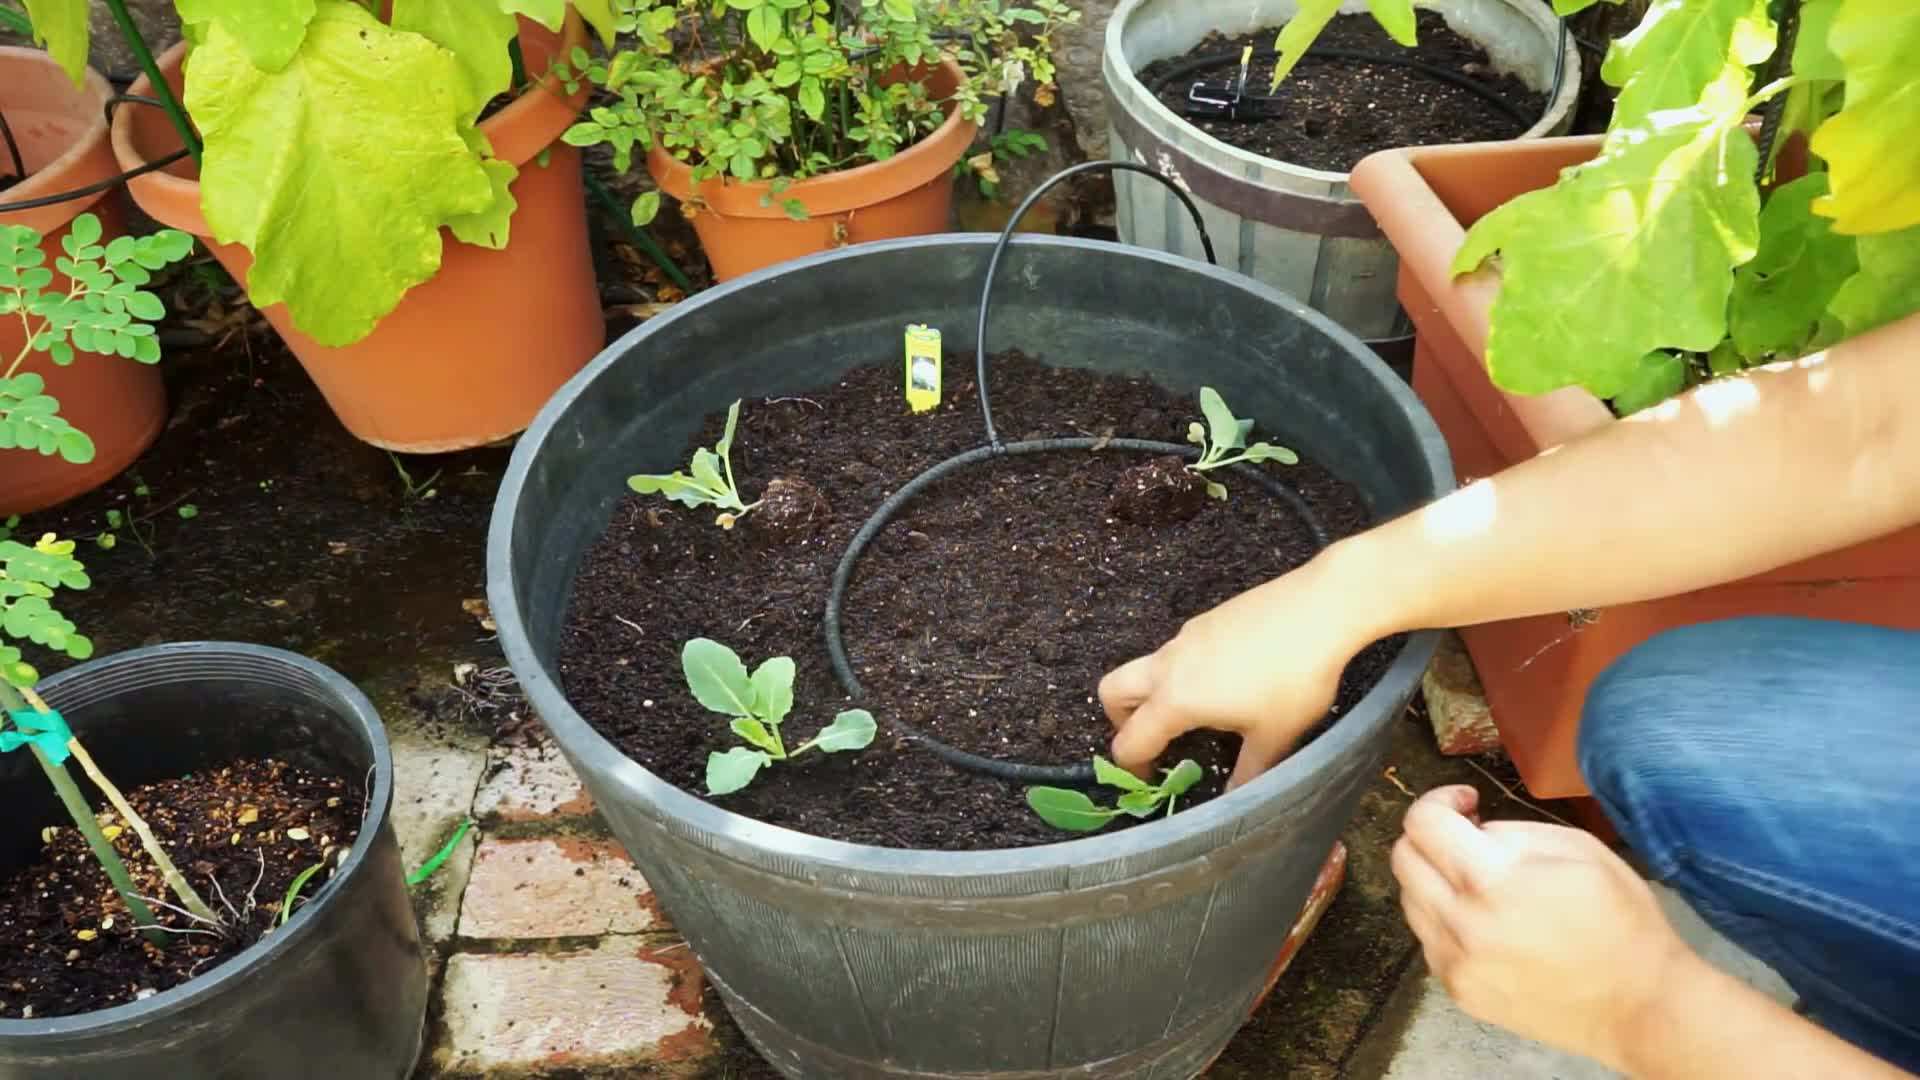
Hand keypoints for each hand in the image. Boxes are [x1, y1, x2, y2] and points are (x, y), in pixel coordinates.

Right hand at [1098, 563, 1366, 785]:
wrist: (1320, 610)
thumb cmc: (1295, 679)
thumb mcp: (1274, 737)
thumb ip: (1248, 773)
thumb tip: (1234, 799)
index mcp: (1176, 699)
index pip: (1130, 740)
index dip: (1132, 768)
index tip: (1152, 780)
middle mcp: (1169, 664)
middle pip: (1112, 690)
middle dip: (1120, 720)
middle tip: (1153, 740)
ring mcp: (1186, 636)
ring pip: (1147, 667)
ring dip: (1154, 694)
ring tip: (1198, 714)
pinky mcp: (1207, 619)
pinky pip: (1178, 650)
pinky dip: (1182, 672)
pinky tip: (1227, 681)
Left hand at [1392, 786, 1694, 1070]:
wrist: (1640, 1006)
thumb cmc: (1621, 921)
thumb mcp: (1576, 848)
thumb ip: (1510, 832)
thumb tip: (1471, 831)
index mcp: (1490, 882)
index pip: (1422, 824)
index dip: (1439, 799)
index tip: (1467, 802)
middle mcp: (1460, 925)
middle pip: (1402, 859)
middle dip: (1429, 836)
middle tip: (1468, 836)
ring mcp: (1455, 965)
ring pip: (1410, 900)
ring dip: (1434, 878)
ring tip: (1480, 882)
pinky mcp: (1458, 992)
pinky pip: (1429, 940)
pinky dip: (1445, 920)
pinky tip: (1486, 922)